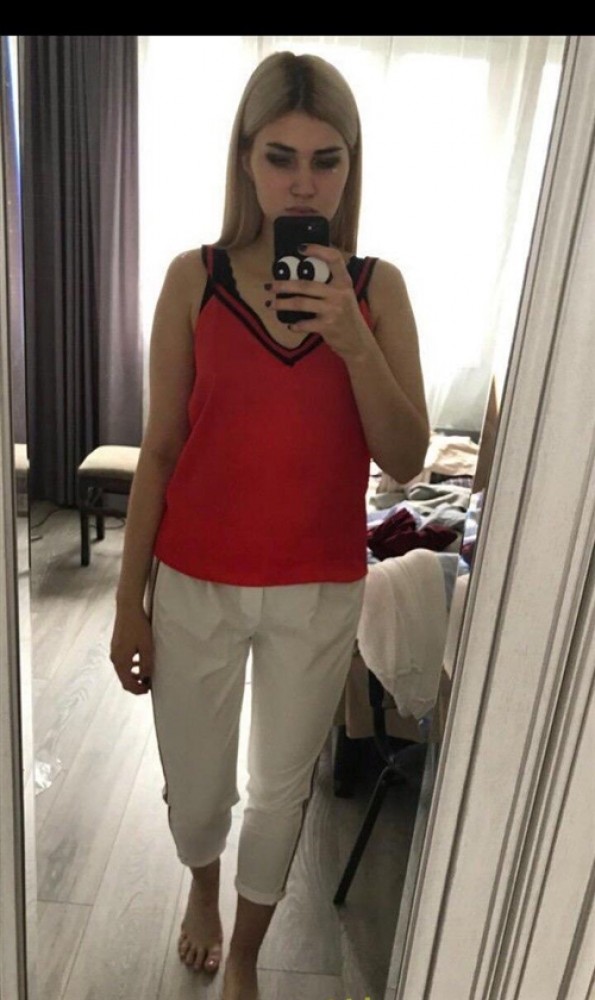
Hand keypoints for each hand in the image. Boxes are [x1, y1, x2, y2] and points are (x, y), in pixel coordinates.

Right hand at [110, 607, 153, 694]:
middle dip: (136, 683)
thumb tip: (146, 678)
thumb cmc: (138, 626)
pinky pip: (123, 661)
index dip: (138, 690)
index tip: (148, 690)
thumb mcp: (146, 647)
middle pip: (124, 678)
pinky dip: (131, 665)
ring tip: (147, 673)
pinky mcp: (116, 645)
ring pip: (123, 670)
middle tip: (149, 684)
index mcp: (121, 661)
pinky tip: (140, 661)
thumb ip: (146, 665)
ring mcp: (114, 651)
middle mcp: (114, 658)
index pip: (127, 684)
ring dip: (134, 674)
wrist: (127, 608)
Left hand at [267, 244, 372, 360]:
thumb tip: (301, 274)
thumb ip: (330, 285)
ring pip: (301, 303)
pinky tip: (289, 325)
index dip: (318, 250)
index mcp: (344, 282)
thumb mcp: (344, 296)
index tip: (300, 248)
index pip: (334, 258)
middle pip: (306, 285)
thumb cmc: (346, 316)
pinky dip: (294, 325)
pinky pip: (305, 324)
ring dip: (282, 304)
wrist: (358, 341)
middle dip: (284, 285)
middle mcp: (339, 294)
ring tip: (271, 304)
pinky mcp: (327, 326)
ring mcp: (333, 310)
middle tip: (269, 286)